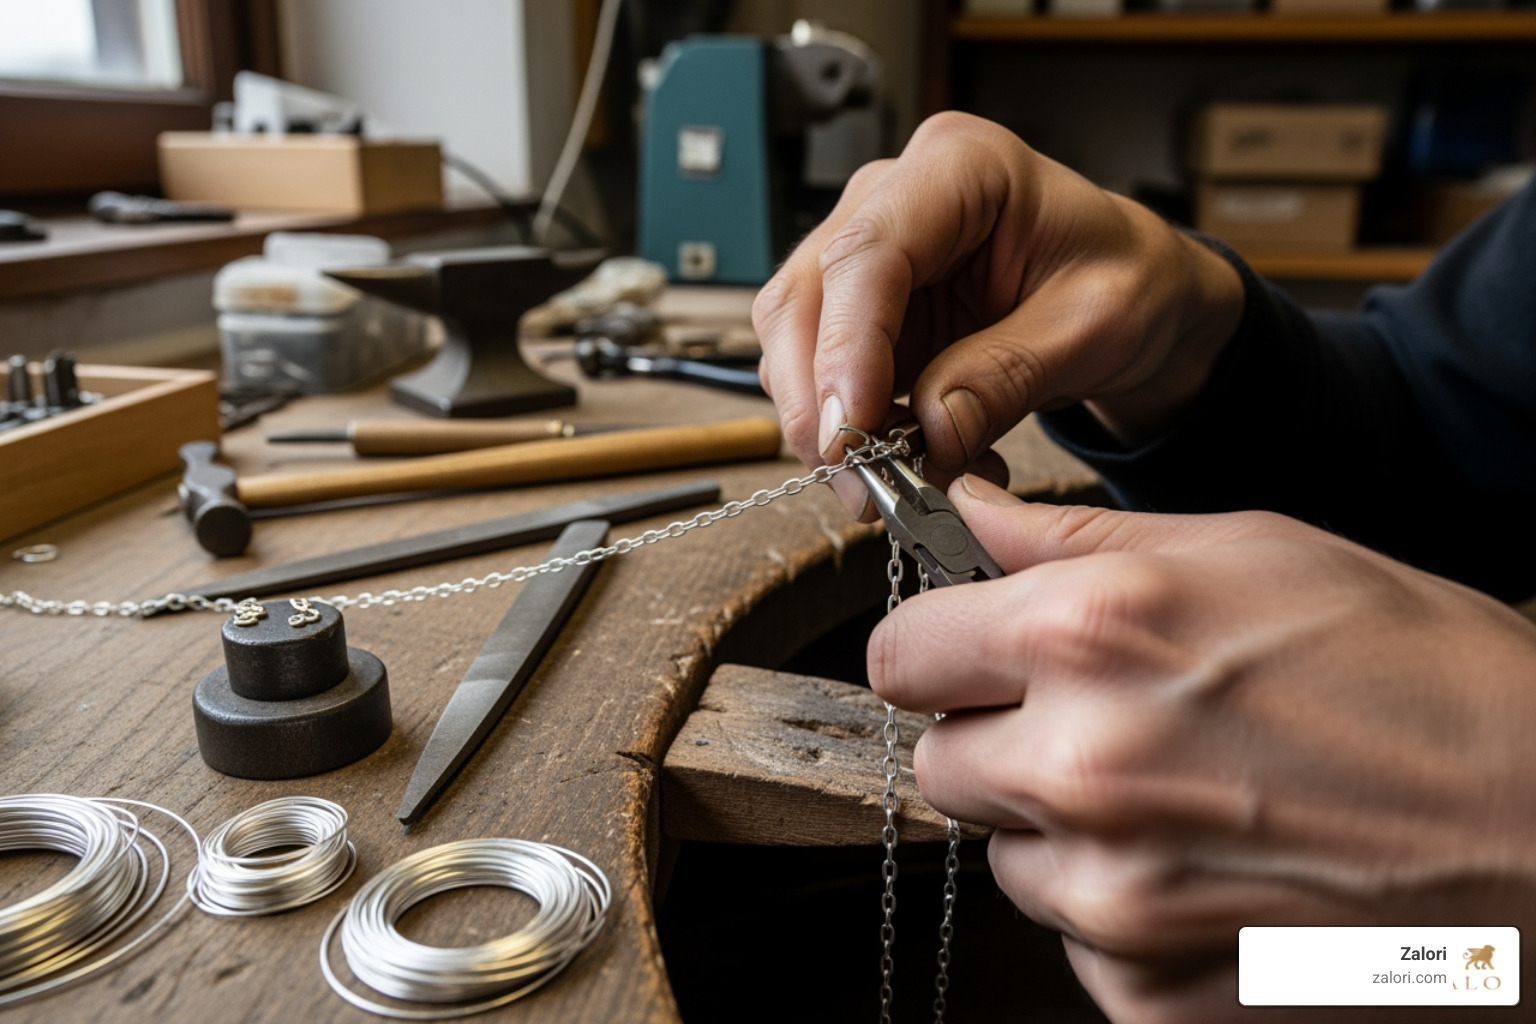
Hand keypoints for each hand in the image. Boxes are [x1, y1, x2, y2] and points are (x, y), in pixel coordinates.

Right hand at [752, 112, 1242, 516]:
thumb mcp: (1096, 327)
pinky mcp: (863, 313)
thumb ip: (1008, 375)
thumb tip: (930, 431)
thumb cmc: (1129, 280)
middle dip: (820, 400)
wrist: (1138, 294)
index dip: (846, 347)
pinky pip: (824, 376)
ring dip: (830, 425)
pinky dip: (855, 432)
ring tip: (897, 484)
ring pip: (795, 342)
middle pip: (805, 296)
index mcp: (960, 167)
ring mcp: (867, 255)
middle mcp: (893, 198)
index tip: (853, 430)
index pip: (868, 252)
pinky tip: (913, 461)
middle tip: (861, 483)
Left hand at [870, 476, 1535, 1023]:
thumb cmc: (1430, 676)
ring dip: (1063, 832)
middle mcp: (1084, 769)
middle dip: (996, 740)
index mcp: (1091, 636)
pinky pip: (1078, 949)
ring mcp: (1117, 900)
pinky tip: (1217, 872)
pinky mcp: (1156, 995)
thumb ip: (1080, 538)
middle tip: (1095, 724)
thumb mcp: (1257, 551)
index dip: (937, 649)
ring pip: (1009, 861)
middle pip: (939, 764)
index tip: (970, 653)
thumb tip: (974, 517)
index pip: (900, 655)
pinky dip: (1123, 917)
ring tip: (1183, 798)